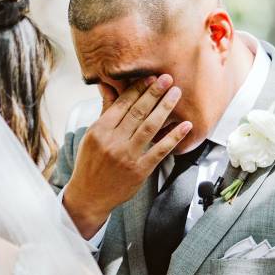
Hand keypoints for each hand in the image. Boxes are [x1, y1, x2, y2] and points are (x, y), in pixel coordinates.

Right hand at [63, 74, 191, 237]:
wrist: (89, 196)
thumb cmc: (90, 163)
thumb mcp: (91, 136)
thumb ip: (105, 112)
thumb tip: (107, 85)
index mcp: (100, 130)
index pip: (122, 104)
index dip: (138, 89)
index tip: (151, 77)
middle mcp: (113, 141)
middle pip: (138, 112)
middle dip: (154, 93)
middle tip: (167, 78)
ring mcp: (127, 156)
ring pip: (150, 127)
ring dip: (165, 108)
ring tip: (176, 94)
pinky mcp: (140, 171)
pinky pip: (160, 150)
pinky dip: (174, 137)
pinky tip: (185, 125)